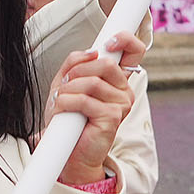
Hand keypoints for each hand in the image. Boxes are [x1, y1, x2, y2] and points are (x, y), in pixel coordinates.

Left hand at [54, 32, 144, 185]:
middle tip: (65, 84)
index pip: (134, 51)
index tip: (108, 42)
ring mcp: (121, 104)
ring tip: (60, 101)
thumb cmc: (69, 120)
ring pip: (92, 82)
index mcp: (117, 80)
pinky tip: (61, 110)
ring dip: (68, 90)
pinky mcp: (112, 117)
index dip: (125, 39)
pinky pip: (85, 100)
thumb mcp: (67, 85)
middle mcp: (124, 91)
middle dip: (78, 71)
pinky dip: (66, 102)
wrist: (69, 153)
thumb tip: (90, 52)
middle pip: (105, 63)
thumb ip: (76, 64)